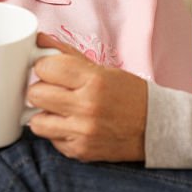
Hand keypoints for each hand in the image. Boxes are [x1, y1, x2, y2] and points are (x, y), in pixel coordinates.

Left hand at [26, 33, 147, 161]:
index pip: (45, 68)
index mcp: (94, 80)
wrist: (155, 129)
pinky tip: (72, 125)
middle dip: (41, 89)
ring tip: (59, 110)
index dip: (44, 67)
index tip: (50, 70)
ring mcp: (82, 132)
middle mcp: (87, 106)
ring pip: (36, 121)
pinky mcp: (80, 151)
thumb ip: (68, 55)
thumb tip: (40, 40)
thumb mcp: (103, 70)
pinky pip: (51, 140)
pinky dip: (57, 132)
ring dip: (45, 114)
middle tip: (54, 90)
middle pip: (36, 93)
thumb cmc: (130, 95)